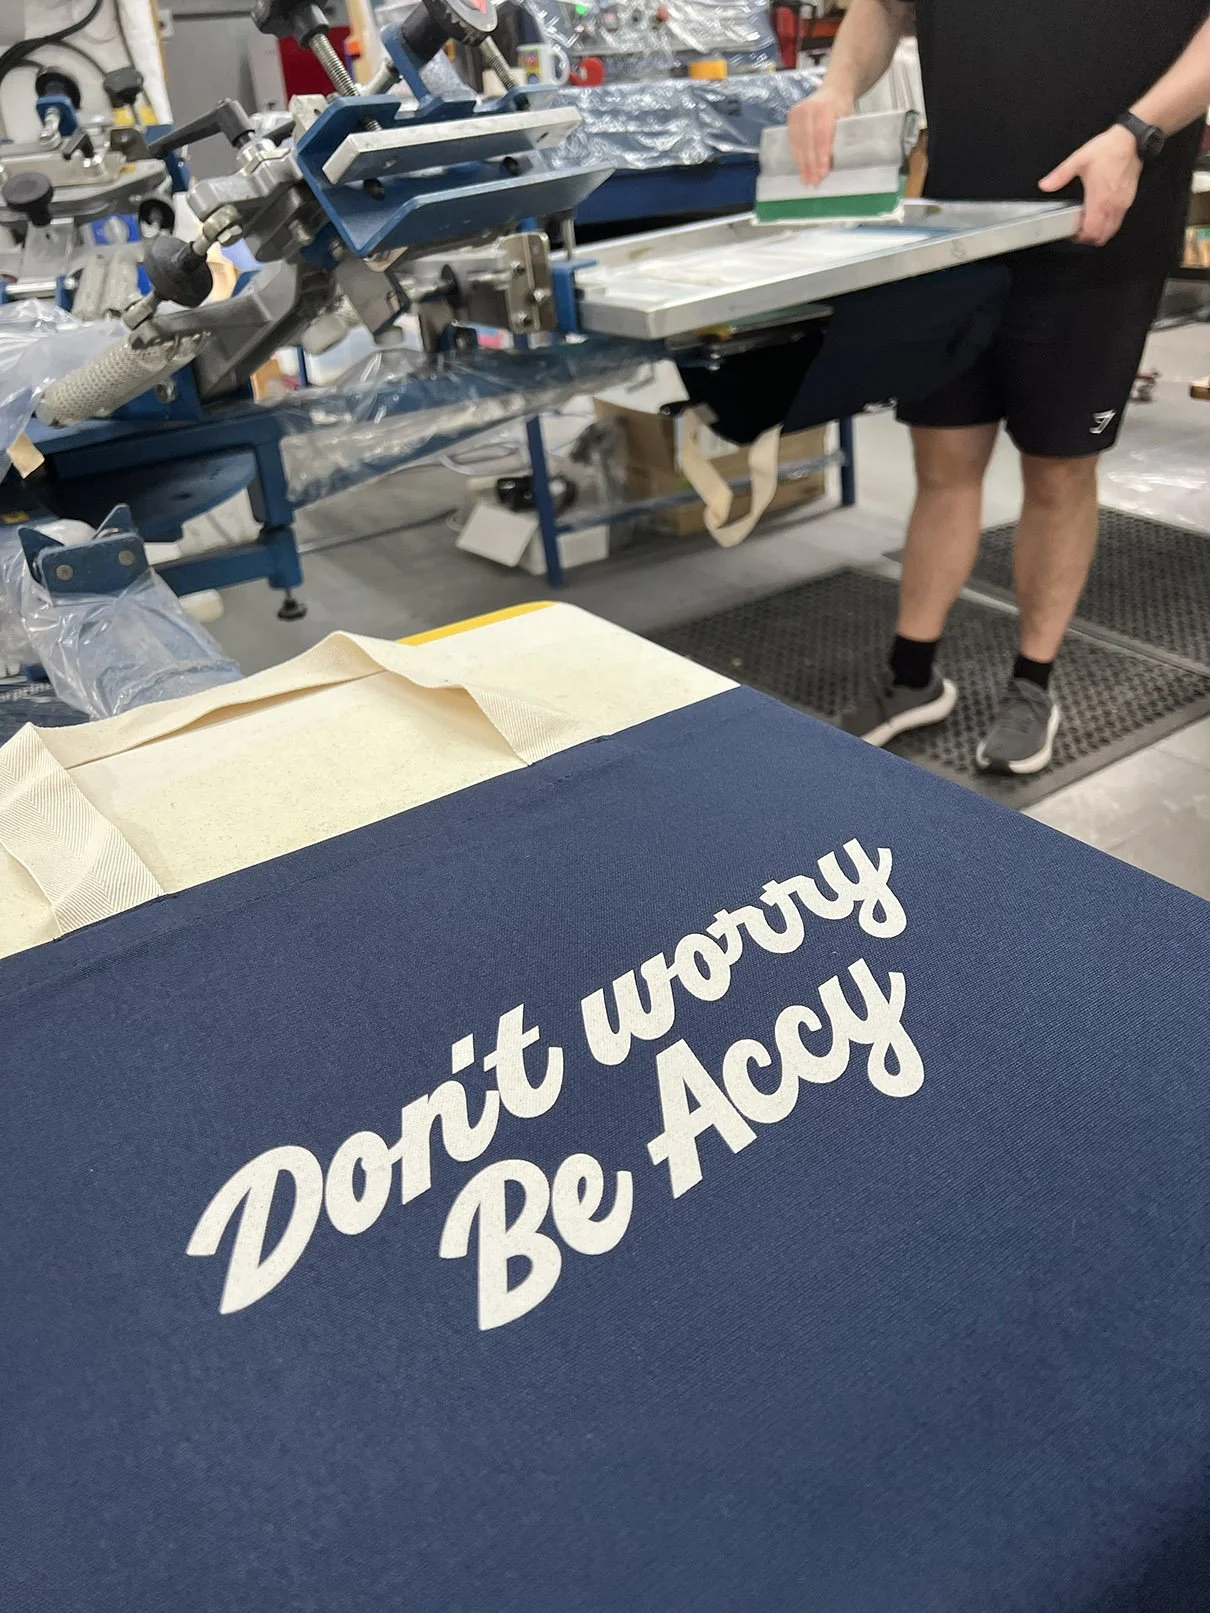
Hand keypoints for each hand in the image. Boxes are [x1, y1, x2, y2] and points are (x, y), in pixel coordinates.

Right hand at [787, 87, 855, 186]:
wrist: (834, 90)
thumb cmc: (843, 108)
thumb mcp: (849, 120)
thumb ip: (843, 138)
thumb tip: (838, 163)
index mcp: (825, 108)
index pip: (822, 136)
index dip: (822, 156)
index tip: (823, 173)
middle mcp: (809, 108)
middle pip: (808, 142)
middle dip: (811, 164)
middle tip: (813, 182)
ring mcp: (798, 111)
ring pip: (799, 142)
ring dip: (802, 164)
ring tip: (806, 180)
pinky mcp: (791, 115)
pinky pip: (792, 140)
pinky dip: (796, 155)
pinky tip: (800, 168)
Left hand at [1038, 124, 1142, 245]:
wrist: (1132, 140)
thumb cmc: (1108, 149)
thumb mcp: (1079, 159)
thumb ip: (1060, 175)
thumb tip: (1044, 185)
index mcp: (1099, 200)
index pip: (1090, 232)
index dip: (1080, 237)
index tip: (1071, 232)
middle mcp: (1112, 206)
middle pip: (1101, 236)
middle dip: (1088, 238)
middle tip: (1078, 231)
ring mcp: (1122, 204)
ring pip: (1111, 231)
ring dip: (1099, 232)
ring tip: (1088, 223)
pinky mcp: (1128, 200)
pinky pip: (1118, 221)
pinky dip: (1108, 224)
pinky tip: (1099, 214)